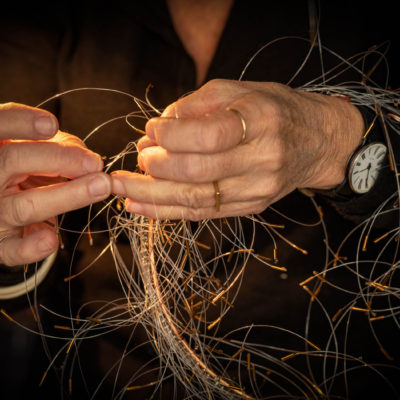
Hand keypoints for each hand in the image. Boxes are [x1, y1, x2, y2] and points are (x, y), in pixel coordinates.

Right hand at [0, 103, 111, 265]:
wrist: (7, 214)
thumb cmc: (27, 174)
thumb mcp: (37, 153)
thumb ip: (59, 147)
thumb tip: (89, 157)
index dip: (20, 123)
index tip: (51, 124)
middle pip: (13, 162)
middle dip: (58, 159)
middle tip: (94, 163)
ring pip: (24, 205)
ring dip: (67, 196)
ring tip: (100, 186)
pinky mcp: (0, 244)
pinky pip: (12, 250)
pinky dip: (31, 247)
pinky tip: (50, 240)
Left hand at [111, 79, 363, 219]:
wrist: (315, 142)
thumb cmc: (274, 110)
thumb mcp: (240, 90)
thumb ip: (197, 104)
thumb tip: (157, 129)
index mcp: (261, 121)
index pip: (209, 135)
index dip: (172, 136)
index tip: (151, 131)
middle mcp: (263, 159)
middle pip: (198, 173)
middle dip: (156, 168)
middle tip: (136, 159)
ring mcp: (258, 189)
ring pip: (196, 199)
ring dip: (152, 196)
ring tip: (121, 189)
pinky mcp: (252, 207)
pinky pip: (204, 214)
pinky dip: (167, 211)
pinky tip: (140, 207)